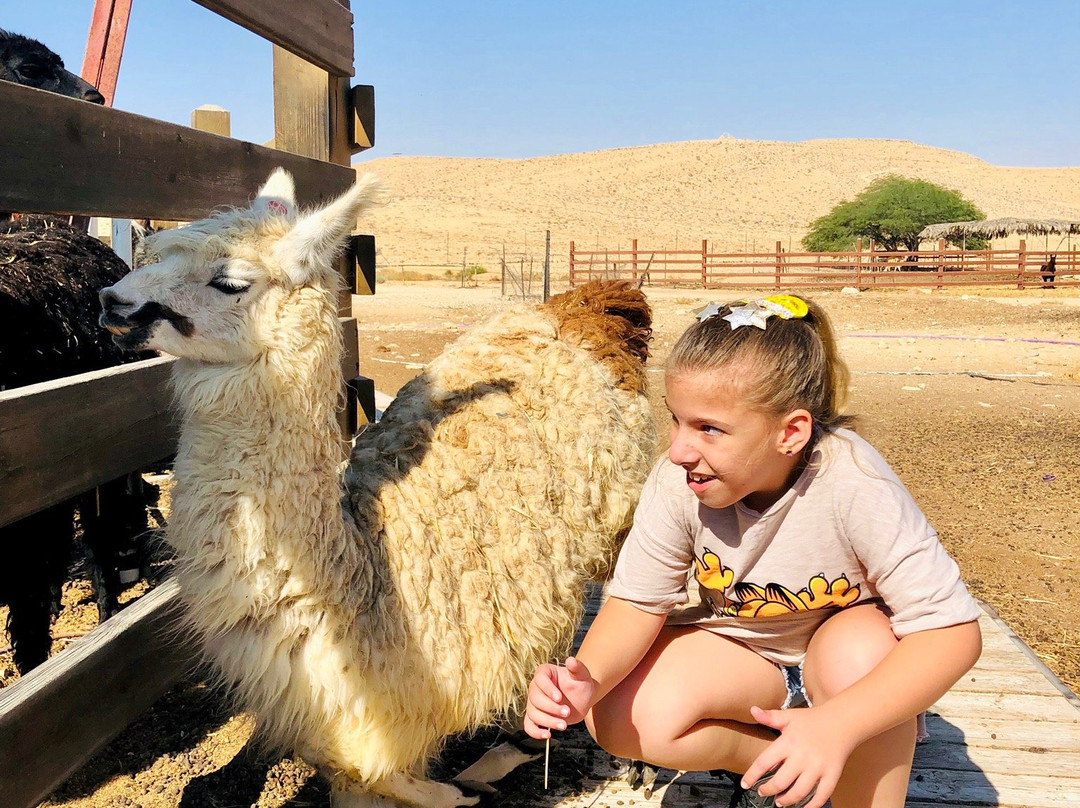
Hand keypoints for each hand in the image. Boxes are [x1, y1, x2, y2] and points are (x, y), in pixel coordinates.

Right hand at [523, 656, 597, 739]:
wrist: (581, 698)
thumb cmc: (581, 684)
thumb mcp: (583, 676)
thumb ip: (577, 668)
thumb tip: (571, 660)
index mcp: (544, 673)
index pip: (539, 680)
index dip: (548, 690)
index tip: (560, 698)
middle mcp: (535, 687)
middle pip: (535, 699)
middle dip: (551, 708)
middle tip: (567, 712)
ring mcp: (534, 703)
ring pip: (533, 714)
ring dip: (547, 721)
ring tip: (564, 725)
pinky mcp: (536, 717)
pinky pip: (529, 726)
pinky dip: (535, 733)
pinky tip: (548, 736)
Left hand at [739, 704, 856, 807]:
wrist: (842, 721)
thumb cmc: (812, 720)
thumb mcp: (789, 716)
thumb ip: (770, 717)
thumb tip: (752, 710)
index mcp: (788, 742)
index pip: (764, 762)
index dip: (752, 775)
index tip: (745, 784)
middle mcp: (802, 757)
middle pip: (780, 782)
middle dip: (768, 790)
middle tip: (762, 792)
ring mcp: (818, 768)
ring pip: (799, 792)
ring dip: (786, 800)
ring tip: (779, 802)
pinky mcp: (832, 775)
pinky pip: (821, 796)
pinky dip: (811, 806)